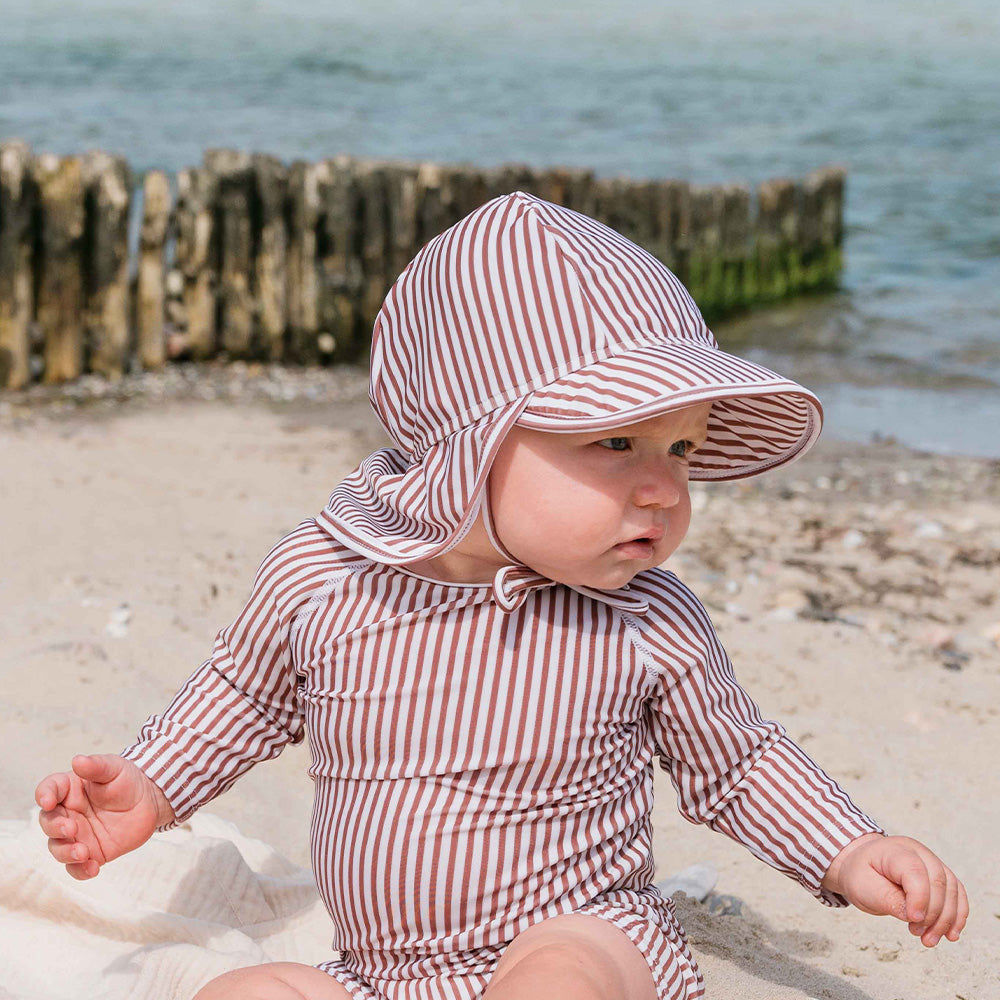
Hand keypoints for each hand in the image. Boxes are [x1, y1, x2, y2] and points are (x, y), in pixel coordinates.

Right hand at [34, 754, 174, 879]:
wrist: (149, 801)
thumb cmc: (127, 780)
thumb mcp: (114, 768)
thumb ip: (96, 766)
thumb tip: (77, 760)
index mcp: (69, 790)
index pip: (48, 790)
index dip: (44, 795)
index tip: (48, 802)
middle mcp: (67, 814)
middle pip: (48, 823)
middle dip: (55, 828)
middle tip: (73, 828)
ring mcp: (77, 835)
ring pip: (58, 848)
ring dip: (66, 853)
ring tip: (83, 852)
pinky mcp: (91, 852)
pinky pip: (77, 867)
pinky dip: (80, 870)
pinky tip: (93, 868)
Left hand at [821, 832, 968, 946]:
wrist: (860, 866)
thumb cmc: (860, 875)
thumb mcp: (863, 887)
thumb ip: (888, 899)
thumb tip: (916, 917)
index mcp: (895, 850)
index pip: (916, 871)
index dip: (919, 899)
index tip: (912, 922)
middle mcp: (918, 851)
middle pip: (938, 881)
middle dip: (933, 914)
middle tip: (917, 933)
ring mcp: (931, 861)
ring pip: (952, 889)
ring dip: (946, 920)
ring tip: (929, 939)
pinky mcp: (939, 876)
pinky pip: (957, 894)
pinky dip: (957, 915)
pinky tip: (950, 934)